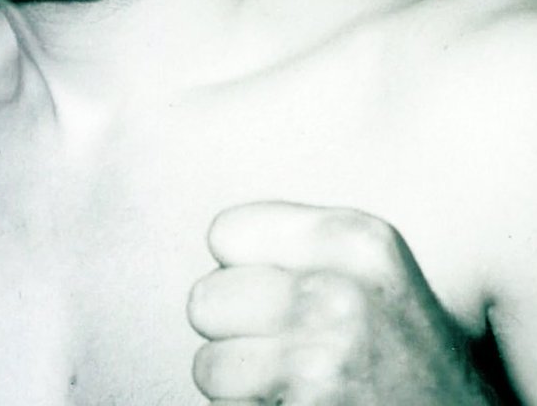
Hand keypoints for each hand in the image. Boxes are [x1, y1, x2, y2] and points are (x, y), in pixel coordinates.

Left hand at [187, 201, 485, 404]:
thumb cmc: (410, 355)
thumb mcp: (373, 270)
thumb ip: (303, 246)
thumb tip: (219, 243)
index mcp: (354, 239)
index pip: (225, 232)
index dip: (242, 268)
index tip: (278, 290)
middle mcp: (336, 293)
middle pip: (206, 299)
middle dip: (234, 329)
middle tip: (284, 346)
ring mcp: (318, 360)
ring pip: (209, 366)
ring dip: (240, 384)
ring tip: (294, 383)